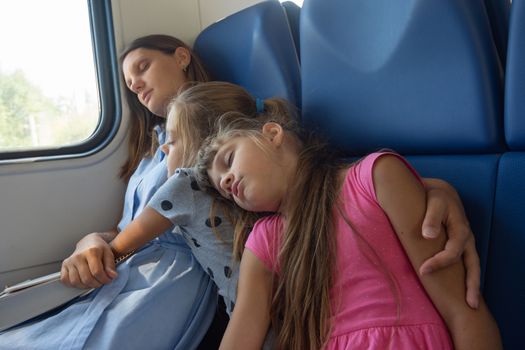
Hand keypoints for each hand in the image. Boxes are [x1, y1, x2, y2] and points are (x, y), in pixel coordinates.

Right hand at [61, 231, 117, 288]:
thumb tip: (112, 276)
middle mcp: (78, 256)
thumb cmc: (99, 248)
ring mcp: (70, 261)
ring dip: (86, 286)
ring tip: (92, 281)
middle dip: (96, 284)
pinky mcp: (64, 265)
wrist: (88, 242)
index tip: (108, 279)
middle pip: (86, 278)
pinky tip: (82, 281)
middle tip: (101, 282)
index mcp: (91, 252)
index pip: (97, 272)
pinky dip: (73, 284)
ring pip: (76, 281)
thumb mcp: (109, 254)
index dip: (104, 279)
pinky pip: (65, 280)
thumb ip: (110, 266)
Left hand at [419, 178, 480, 308]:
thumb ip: (431, 218)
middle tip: (469, 305)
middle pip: (473, 265)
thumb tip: (429, 235)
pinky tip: (461, 290)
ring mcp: (466, 244)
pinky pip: (466, 264)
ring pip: (473, 267)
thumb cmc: (435, 197)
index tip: (423, 271)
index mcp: (461, 230)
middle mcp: (467, 240)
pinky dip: (466, 278)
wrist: (440, 193)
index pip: (452, 252)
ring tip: (471, 304)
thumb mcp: (434, 202)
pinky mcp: (460, 246)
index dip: (438, 263)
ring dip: (472, 285)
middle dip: (471, 285)